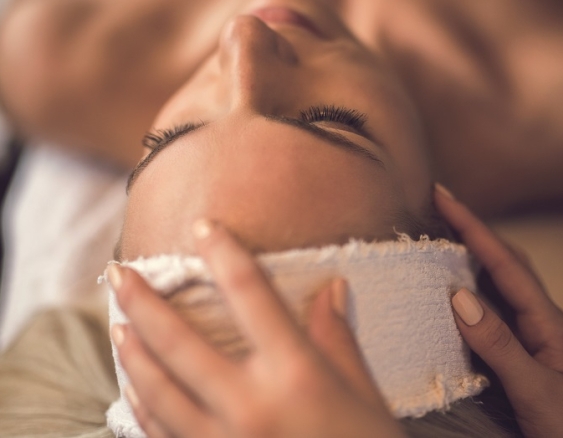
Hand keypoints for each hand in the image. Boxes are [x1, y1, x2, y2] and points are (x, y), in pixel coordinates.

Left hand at [108, 221, 403, 437]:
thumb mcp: (363, 394)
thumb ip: (337, 340)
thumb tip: (332, 289)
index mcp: (296, 374)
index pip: (251, 296)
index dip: (225, 254)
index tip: (204, 227)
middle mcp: (251, 405)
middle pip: (181, 344)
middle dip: (144, 303)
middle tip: (119, 273)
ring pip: (159, 391)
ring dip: (133, 353)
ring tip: (117, 323)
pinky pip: (163, 434)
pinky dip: (143, 405)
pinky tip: (135, 386)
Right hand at [434, 185, 562, 437]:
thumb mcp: (538, 391)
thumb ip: (499, 345)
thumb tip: (457, 294)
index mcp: (548, 323)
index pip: (504, 263)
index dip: (472, 226)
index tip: (443, 195)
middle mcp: (542, 323)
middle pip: (506, 263)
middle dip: (473, 232)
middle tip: (440, 209)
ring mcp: (536, 340)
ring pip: (501, 286)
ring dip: (473, 259)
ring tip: (442, 242)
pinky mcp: (527, 358)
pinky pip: (495, 314)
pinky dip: (473, 294)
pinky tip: (456, 299)